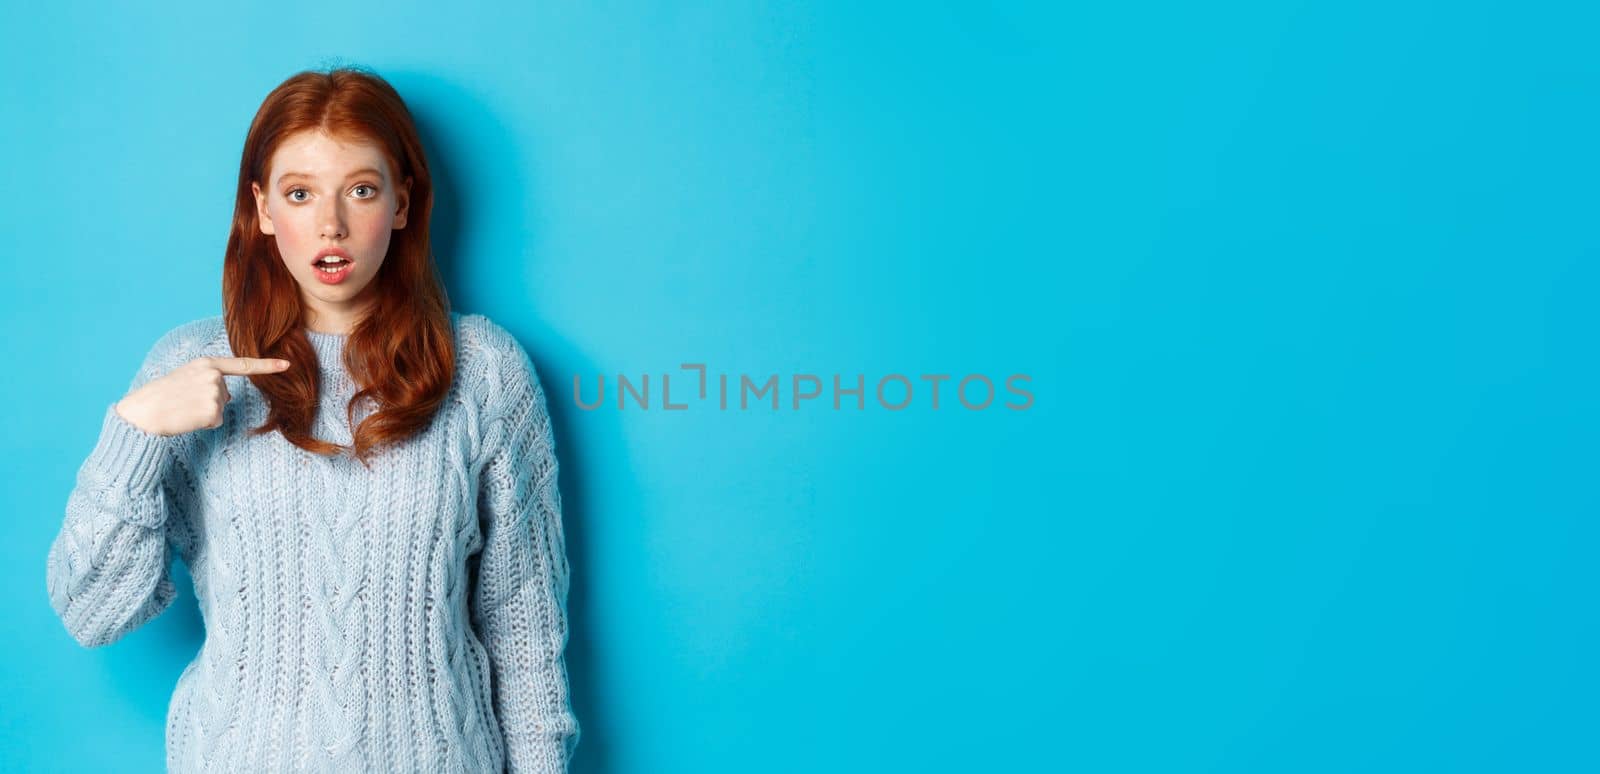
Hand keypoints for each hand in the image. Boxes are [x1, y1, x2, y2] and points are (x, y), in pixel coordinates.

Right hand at [114, 356, 290, 435]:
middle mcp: (214, 376)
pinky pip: (216, 422)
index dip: (266, 365)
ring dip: (204, 413)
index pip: (242, 364)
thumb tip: (228, 395)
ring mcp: (215, 393)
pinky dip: (203, 424)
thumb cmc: (160, 396)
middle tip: (183, 401)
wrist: (143, 412)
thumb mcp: (185, 377)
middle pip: (225, 395)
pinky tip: (187, 418)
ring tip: (183, 409)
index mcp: (206, 364)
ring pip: (220, 410)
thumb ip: (209, 379)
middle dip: (208, 402)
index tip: (287, 364)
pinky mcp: (214, 411)